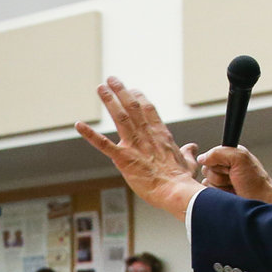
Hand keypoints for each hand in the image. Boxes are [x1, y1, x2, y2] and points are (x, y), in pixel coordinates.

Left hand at [75, 79, 202, 218]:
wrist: (175, 191)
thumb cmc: (182, 180)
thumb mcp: (189, 163)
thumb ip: (188, 153)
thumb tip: (192, 147)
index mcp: (162, 135)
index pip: (149, 110)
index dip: (139, 98)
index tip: (132, 89)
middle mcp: (147, 135)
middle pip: (132, 107)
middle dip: (121, 91)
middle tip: (112, 79)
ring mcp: (134, 145)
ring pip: (120, 117)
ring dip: (109, 101)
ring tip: (101, 88)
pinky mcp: (123, 158)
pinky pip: (103, 144)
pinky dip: (90, 134)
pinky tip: (79, 125)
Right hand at [197, 146, 271, 207]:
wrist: (262, 202)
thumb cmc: (256, 183)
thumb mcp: (240, 159)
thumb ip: (219, 152)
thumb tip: (202, 158)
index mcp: (231, 156)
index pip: (210, 155)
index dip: (218, 163)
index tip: (229, 168)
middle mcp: (225, 167)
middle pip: (206, 169)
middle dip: (219, 176)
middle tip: (233, 179)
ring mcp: (222, 182)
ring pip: (206, 182)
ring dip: (220, 187)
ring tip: (234, 188)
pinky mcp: (219, 195)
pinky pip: (208, 194)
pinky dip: (219, 195)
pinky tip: (231, 194)